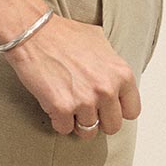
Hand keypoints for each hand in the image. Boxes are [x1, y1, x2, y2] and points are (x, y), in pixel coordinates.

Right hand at [2, 13, 139, 135]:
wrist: (33, 33)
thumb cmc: (63, 34)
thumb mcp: (100, 43)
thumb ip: (111, 66)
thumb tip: (115, 81)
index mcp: (122, 74)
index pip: (132, 111)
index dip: (117, 110)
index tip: (106, 108)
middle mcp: (107, 89)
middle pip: (112, 127)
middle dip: (99, 121)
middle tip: (85, 110)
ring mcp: (85, 100)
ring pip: (88, 132)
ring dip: (77, 122)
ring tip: (68, 106)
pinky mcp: (62, 108)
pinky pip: (64, 129)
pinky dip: (57, 121)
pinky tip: (53, 104)